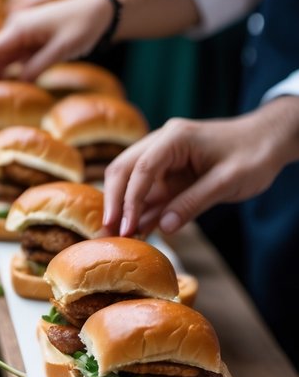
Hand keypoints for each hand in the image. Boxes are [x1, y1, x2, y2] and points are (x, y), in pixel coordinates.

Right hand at [0, 0, 111, 88]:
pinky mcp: (32, 42)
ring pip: (0, 60)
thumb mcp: (61, 49)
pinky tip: (5, 89)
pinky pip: (14, 60)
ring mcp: (23, 36)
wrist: (100, 10)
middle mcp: (15, 31)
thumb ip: (37, 66)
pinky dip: (8, 74)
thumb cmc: (82, 25)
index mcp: (17, 29)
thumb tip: (17, 83)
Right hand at [102, 98, 298, 237]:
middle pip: (125, 170)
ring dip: (124, 208)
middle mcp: (162, 144)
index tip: (123, 227)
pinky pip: (151, 193)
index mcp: (174, 138)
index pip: (141, 169)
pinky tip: (135, 231)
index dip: (129, 199)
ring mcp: (165, 159)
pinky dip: (142, 210)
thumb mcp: (227, 181)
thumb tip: (163, 227)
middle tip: (106, 232)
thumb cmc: (253, 154)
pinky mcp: (172, 173)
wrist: (269, 140)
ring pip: (132, 182)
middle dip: (114, 201)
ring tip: (114, 238)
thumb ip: (193, 202)